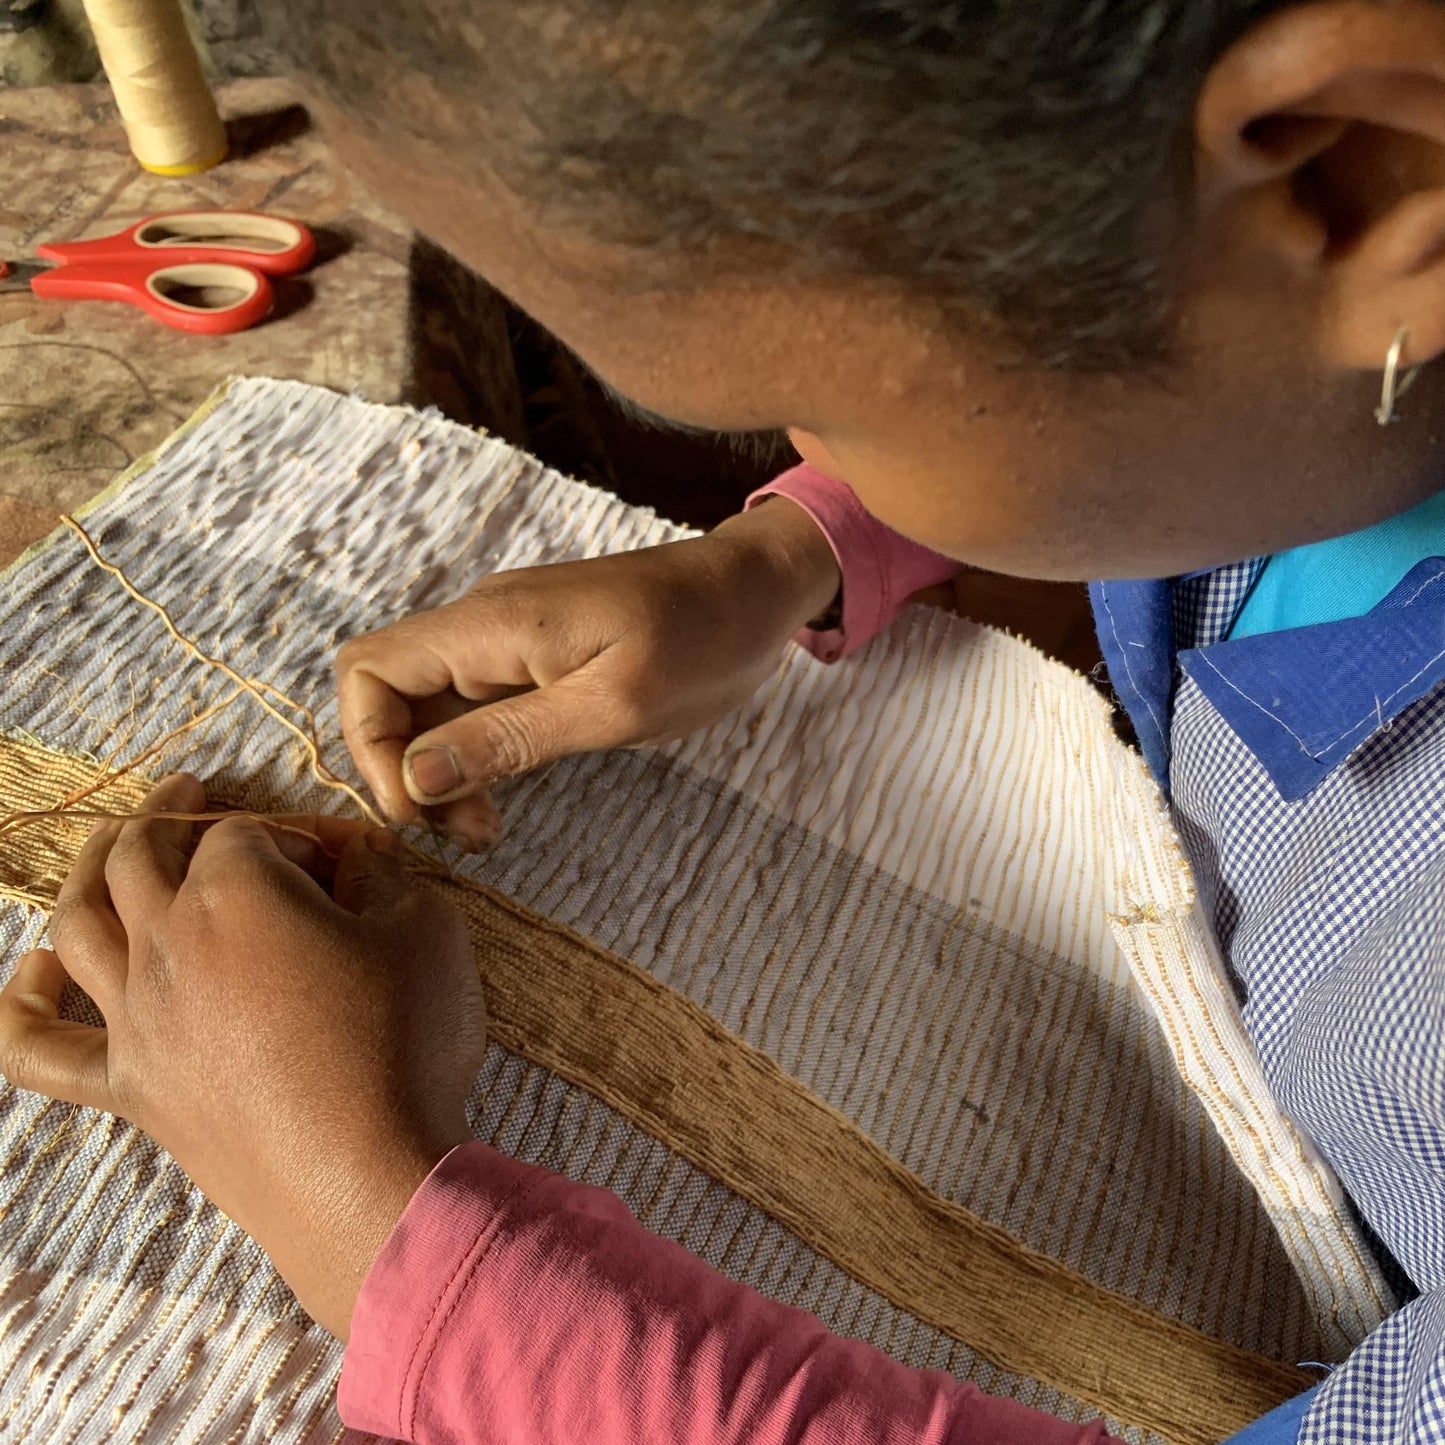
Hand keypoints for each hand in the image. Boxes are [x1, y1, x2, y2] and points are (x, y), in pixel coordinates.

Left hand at [0, 774, 484, 1339]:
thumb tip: (359, 860)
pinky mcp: (131, 1089)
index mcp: (235, 892)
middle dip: (166, 814)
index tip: (341, 859)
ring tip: (112, 849)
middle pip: (140, 854)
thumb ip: (386, 877)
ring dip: (89, 871)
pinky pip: (39, 1048)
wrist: (371, 1180)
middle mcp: (167, 944)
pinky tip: (30, 972)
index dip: (292, 833)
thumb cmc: (406, 1045)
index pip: (246, 832)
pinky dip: (22, 1003)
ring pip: (77, 923)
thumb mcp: (427, 931)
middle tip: (189, 793)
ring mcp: (137, 1020)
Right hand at [335, 498, 839, 846]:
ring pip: (427, 705)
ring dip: (440, 770)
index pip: (368, 670)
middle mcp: (484, 622)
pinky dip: (474, 753)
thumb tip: (414, 776)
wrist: (754, 593)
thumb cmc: (703, 642)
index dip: (370, 746)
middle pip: (388, 691)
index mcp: (492, 625)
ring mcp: (506, 636)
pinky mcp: (532, 653)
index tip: (420, 811)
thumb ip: (510, 738)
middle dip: (404, 769)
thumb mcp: (613, 706)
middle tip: (466, 830)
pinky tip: (505, 793)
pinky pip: (472, 703)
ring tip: (487, 827)